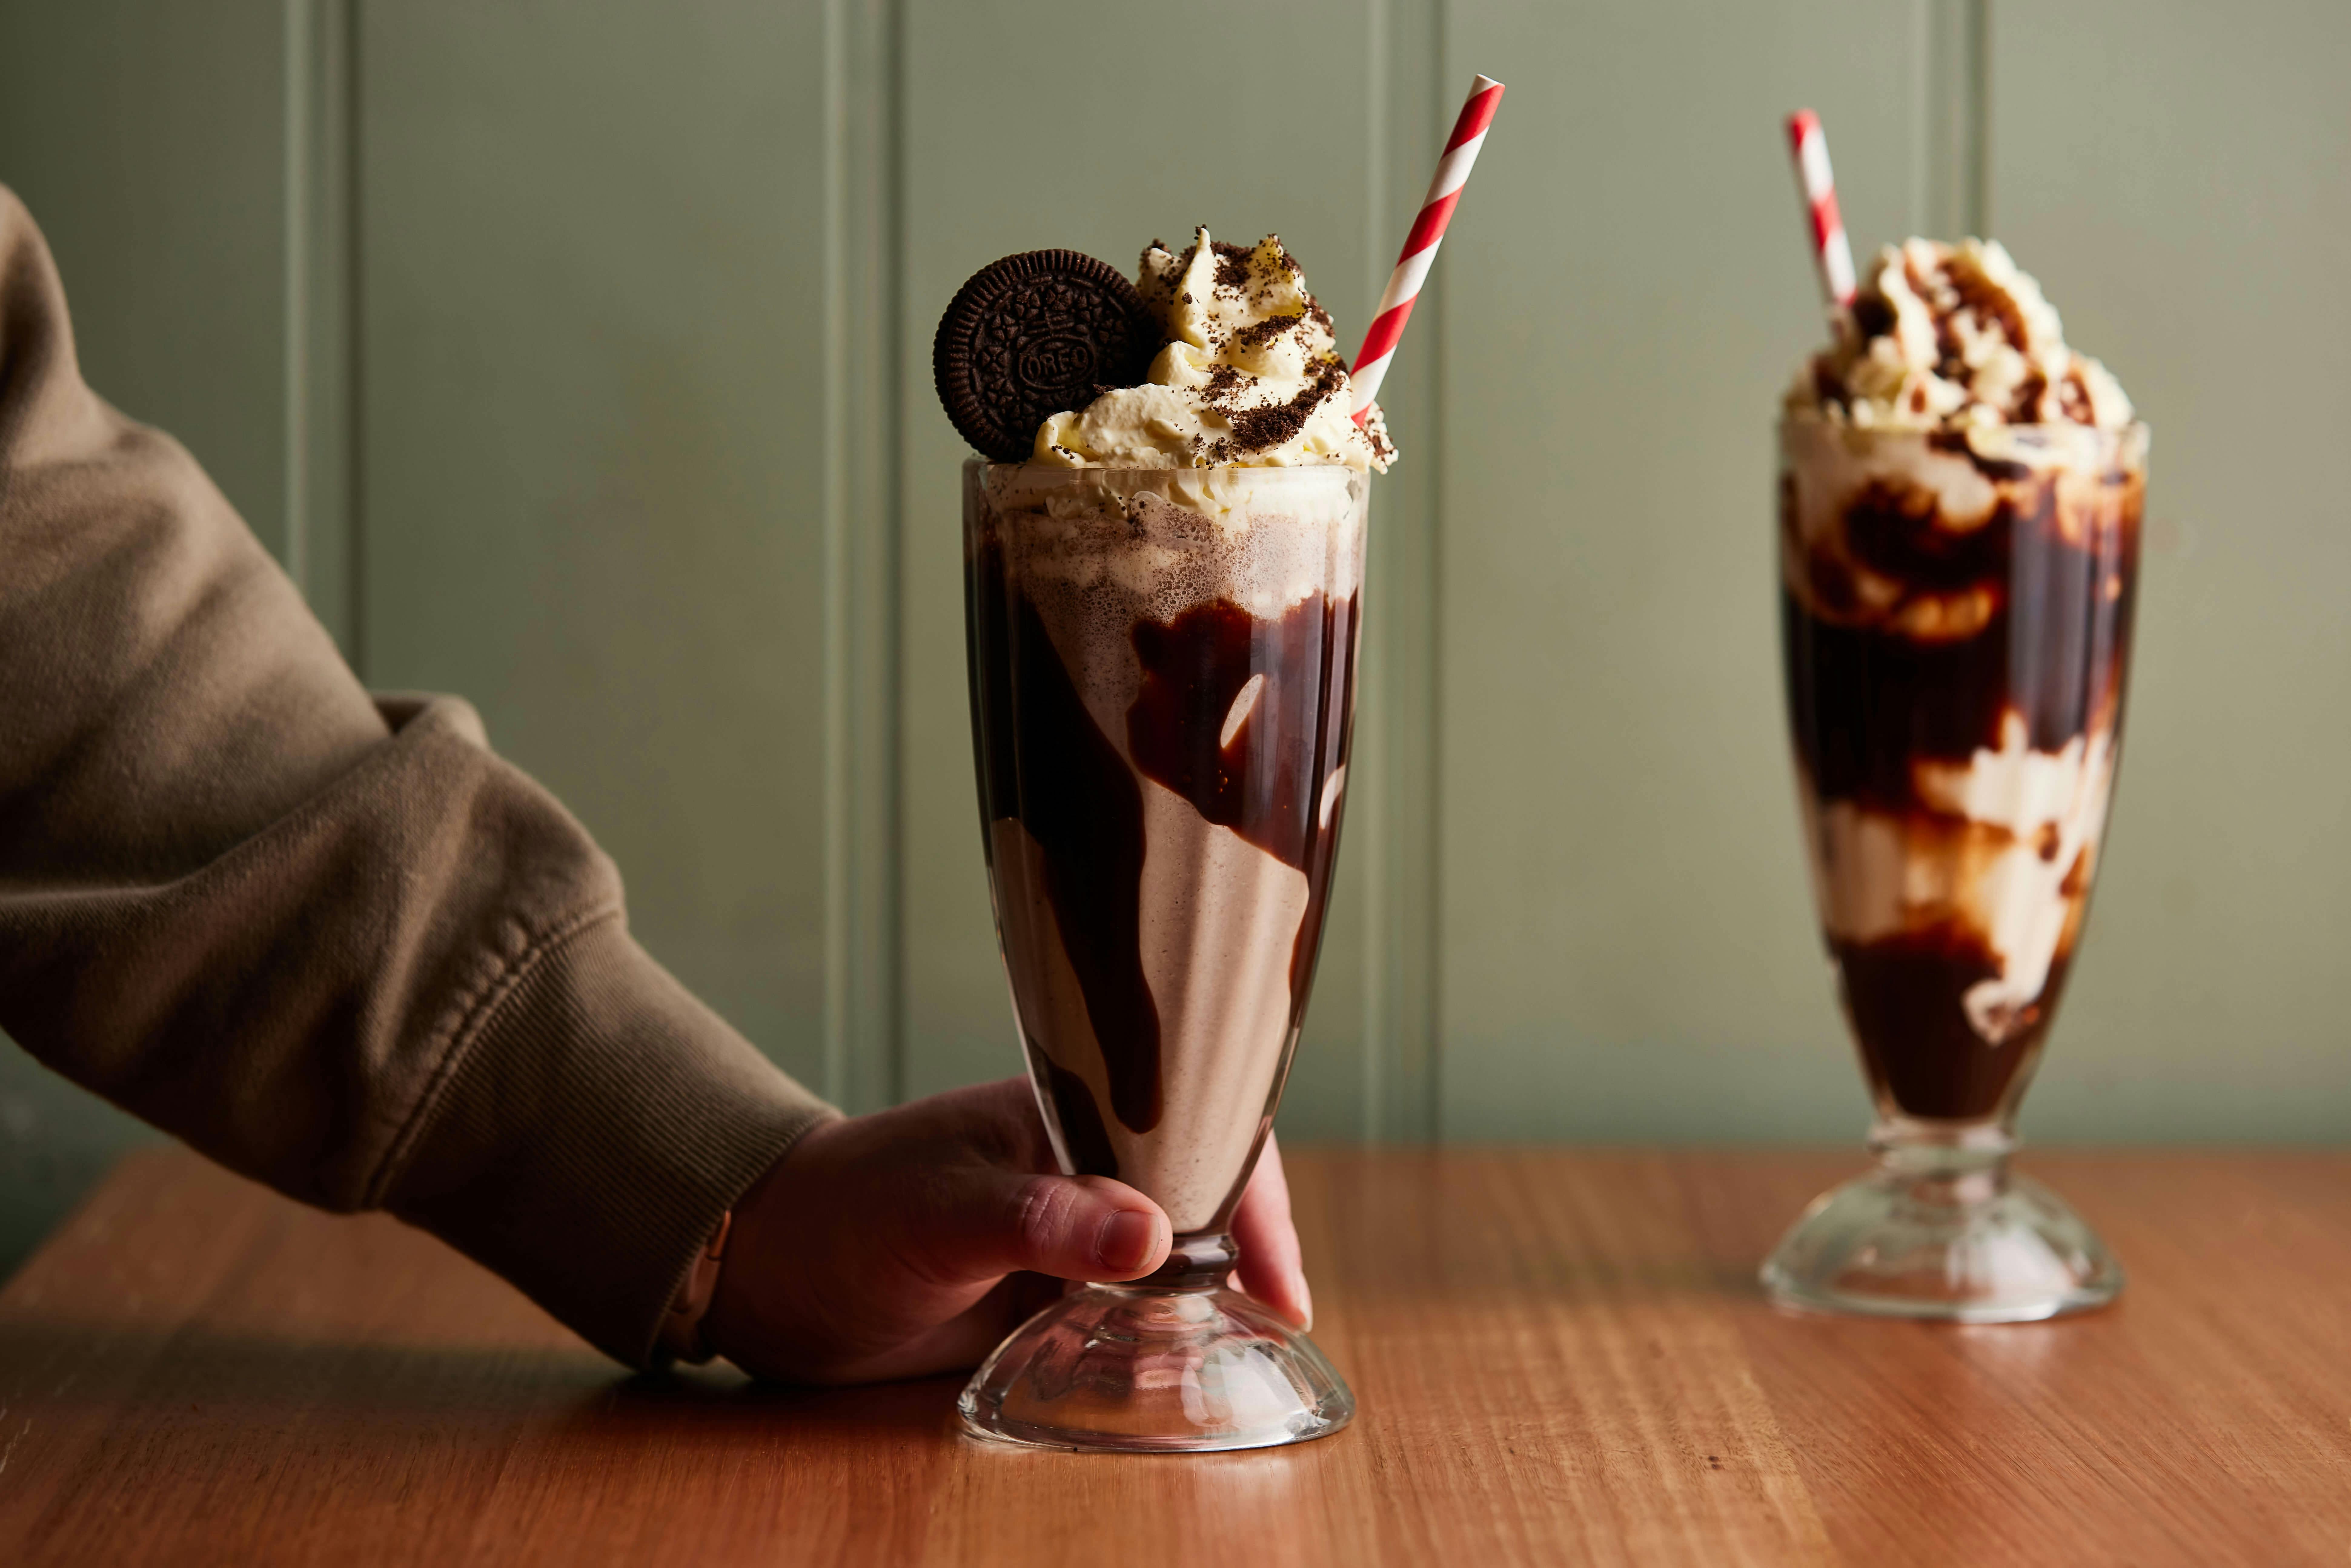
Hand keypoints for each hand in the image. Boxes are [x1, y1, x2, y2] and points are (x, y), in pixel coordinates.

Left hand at [702, 1076, 1310, 1384]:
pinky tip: (1165, 1373)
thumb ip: (1045, 1219)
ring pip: (1172, 1263)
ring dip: (1204, 1309)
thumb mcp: (943, 1213)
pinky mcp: (1045, 1294)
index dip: (1250, 1197)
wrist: (765, 1273)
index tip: (1275, 1279)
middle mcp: (1082, 1169)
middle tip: (1272, 1322)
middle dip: (1244, 1256)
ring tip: (1223, 1357)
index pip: (1196, 1130)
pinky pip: (1126, 1315)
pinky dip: (1155, 1343)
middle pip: (1200, 1198)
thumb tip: (1152, 1235)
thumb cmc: (842, 1216)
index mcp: (1069, 1115)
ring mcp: (1067, 1235)